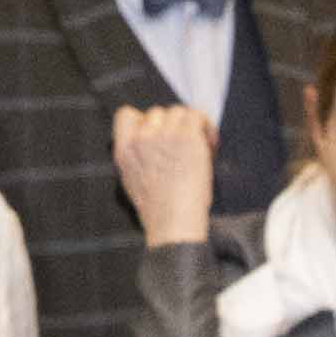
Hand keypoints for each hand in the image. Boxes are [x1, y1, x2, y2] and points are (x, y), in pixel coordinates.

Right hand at [109, 104, 215, 246]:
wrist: (174, 224)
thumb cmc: (160, 212)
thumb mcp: (134, 181)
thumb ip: (139, 156)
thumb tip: (154, 140)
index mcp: (124, 150)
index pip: (126, 115)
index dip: (144, 120)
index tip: (159, 134)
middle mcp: (141, 139)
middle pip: (157, 113)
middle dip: (172, 126)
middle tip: (186, 146)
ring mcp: (163, 135)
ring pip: (178, 112)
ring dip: (191, 126)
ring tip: (202, 145)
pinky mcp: (185, 137)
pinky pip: (196, 116)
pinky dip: (206, 126)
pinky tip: (211, 143)